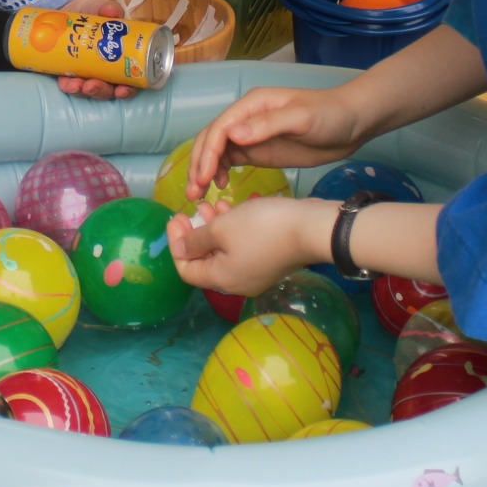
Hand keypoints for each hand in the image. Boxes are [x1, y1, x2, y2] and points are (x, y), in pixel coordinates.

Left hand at [50, 0, 135, 99]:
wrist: (71, 8)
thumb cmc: (93, 11)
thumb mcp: (101, 7)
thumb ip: (108, 8)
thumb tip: (111, 11)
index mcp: (122, 59)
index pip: (131, 81)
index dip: (129, 90)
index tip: (122, 90)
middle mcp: (107, 70)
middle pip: (108, 90)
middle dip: (99, 91)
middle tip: (90, 85)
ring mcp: (88, 73)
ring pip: (88, 90)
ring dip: (81, 91)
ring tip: (73, 85)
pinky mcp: (71, 72)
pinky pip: (71, 85)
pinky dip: (67, 86)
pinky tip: (63, 82)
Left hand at [167, 196, 326, 297]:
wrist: (311, 229)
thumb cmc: (261, 228)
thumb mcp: (222, 229)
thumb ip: (196, 240)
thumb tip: (181, 250)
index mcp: (221, 279)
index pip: (186, 270)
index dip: (175, 244)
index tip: (175, 217)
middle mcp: (237, 283)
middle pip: (205, 261)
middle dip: (196, 232)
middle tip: (193, 209)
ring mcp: (256, 274)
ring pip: (224, 252)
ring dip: (214, 227)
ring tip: (211, 203)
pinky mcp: (270, 261)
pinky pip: (242, 248)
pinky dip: (232, 230)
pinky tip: (232, 208)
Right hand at [187, 85, 367, 196]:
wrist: (353, 123)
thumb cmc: (329, 115)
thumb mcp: (301, 118)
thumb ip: (268, 124)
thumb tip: (233, 134)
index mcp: (252, 105)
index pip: (220, 129)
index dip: (207, 153)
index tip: (203, 177)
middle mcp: (246, 118)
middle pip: (211, 140)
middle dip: (198, 164)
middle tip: (194, 193)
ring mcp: (251, 135)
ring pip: (217, 152)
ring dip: (204, 171)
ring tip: (199, 195)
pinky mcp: (259, 151)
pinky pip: (230, 160)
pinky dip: (219, 172)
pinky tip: (219, 187)